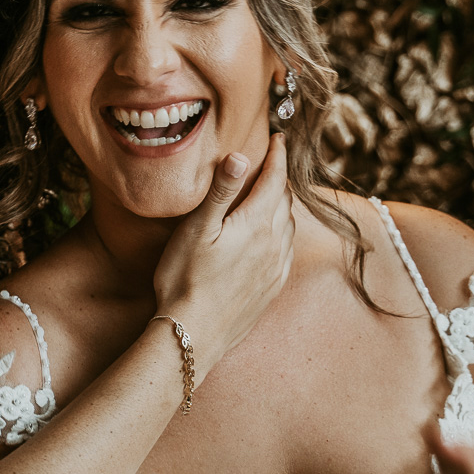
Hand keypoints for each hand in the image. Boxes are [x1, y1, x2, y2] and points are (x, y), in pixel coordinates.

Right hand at [153, 134, 293, 380]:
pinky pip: (285, 251)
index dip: (278, 156)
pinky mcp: (271, 288)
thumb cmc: (185, 279)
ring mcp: (275, 268)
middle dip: (279, 179)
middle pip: (284, 201)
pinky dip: (282, 233)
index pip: (275, 180)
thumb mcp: (197, 229)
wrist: (194, 334)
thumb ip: (221, 192)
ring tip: (272, 195)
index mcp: (256, 224)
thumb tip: (240, 156)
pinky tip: (271, 237)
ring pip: (288, 226)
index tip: (280, 139)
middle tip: (271, 164)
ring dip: (282, 206)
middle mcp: (274, 244)